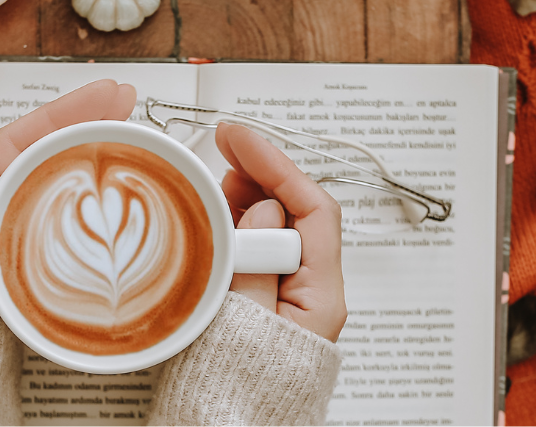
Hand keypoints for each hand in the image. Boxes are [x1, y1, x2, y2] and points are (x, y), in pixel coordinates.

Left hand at [0, 80, 136, 285]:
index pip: (15, 140)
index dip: (63, 112)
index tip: (106, 95)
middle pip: (38, 149)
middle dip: (82, 120)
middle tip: (127, 102)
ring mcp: (3, 227)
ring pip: (50, 176)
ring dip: (86, 149)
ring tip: (126, 130)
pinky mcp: (22, 250)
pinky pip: (56, 209)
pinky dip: (83, 189)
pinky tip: (108, 184)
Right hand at [215, 122, 346, 341]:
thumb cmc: (236, 395)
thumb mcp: (239, 327)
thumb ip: (254, 266)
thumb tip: (263, 210)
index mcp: (319, 297)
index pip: (312, 210)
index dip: (276, 166)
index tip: (239, 140)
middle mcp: (314, 293)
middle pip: (299, 214)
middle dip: (263, 177)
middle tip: (223, 156)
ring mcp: (293, 297)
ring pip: (279, 228)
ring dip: (249, 198)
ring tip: (217, 183)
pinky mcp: (271, 302)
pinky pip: (262, 250)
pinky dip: (239, 226)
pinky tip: (218, 217)